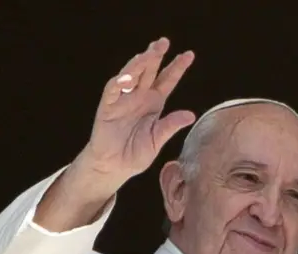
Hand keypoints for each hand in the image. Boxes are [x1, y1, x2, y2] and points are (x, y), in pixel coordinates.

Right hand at [78, 37, 196, 189]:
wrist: (114, 167)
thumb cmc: (136, 153)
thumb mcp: (158, 140)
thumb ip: (170, 126)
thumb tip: (191, 114)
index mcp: (154, 103)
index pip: (167, 80)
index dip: (177, 67)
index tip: (189, 54)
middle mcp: (139, 97)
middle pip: (149, 71)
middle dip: (155, 55)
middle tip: (163, 42)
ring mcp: (123, 100)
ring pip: (131, 75)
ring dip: (138, 63)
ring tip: (148, 53)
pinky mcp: (107, 107)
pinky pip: (112, 90)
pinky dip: (119, 83)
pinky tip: (128, 77)